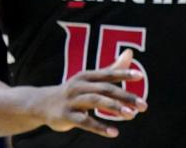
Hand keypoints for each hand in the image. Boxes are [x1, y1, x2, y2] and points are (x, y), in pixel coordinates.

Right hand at [31, 49, 146, 137]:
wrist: (41, 104)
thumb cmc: (74, 90)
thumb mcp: (90, 79)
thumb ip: (111, 69)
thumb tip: (130, 53)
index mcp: (87, 76)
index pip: (108, 74)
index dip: (124, 74)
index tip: (140, 76)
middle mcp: (79, 86)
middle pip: (105, 89)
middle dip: (126, 97)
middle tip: (144, 105)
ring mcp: (72, 101)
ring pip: (96, 102)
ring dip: (115, 108)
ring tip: (131, 115)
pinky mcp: (65, 116)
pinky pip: (84, 122)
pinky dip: (100, 127)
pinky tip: (114, 132)